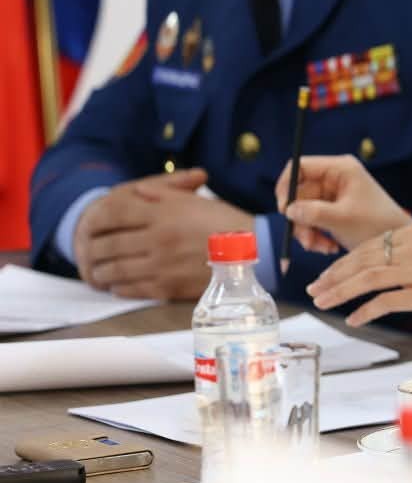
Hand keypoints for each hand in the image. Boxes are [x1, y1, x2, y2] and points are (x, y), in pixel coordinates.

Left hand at [74, 170, 253, 301]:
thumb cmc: (223, 222)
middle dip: (93, 248)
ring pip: (115, 270)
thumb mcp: (193, 200)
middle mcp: (158, 239)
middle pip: (108, 244)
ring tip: (98, 271)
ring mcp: (161, 265)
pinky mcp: (168, 288)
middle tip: (89, 251)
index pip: (113, 213)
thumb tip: (136, 194)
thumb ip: (161, 194)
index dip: (95, 218)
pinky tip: (116, 285)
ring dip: (101, 271)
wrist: (252, 252)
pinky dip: (119, 288)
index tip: (89, 223)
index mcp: (162, 214)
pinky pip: (132, 289)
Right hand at [275, 155, 408, 253]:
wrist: (396, 245)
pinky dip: (315, 236)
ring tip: (322, 248)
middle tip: (306, 241)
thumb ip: (313, 212)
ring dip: (307, 232)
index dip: (287, 186)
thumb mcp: (343, 219)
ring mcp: (334, 194)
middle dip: (300, 220)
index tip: (284, 210)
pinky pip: (312, 220)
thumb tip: (289, 210)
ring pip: (303, 210)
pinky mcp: (333, 210)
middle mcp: (335, 177)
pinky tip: (329, 247)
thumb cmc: (377, 226)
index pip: (299, 166)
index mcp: (340, 169)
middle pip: (299, 193)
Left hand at [304, 222, 411, 328]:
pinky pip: (385, 301)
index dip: (342, 262)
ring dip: (340, 292)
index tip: (326, 275)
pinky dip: (365, 311)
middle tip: (314, 289)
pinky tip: (355, 320)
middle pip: (361, 260)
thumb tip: (385, 263)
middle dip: (333, 276)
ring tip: (322, 302)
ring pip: (367, 278)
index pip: (367, 245)